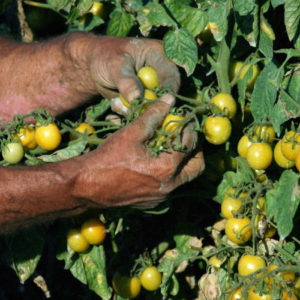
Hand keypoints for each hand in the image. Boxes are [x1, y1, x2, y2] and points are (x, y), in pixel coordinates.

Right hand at [72, 94, 204, 208]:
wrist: (86, 186)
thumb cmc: (108, 157)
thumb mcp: (132, 132)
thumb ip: (154, 115)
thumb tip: (170, 99)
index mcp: (167, 168)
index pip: (190, 144)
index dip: (189, 128)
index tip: (184, 118)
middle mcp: (169, 186)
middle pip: (197, 167)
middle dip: (195, 149)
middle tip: (185, 135)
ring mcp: (161, 197)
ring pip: (185, 178)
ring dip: (183, 161)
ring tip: (171, 146)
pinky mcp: (153, 202)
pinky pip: (170, 186)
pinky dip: (171, 172)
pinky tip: (157, 161)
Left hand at [81, 35, 179, 109]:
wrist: (94, 65)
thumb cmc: (105, 57)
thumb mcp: (115, 65)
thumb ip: (126, 81)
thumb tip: (137, 98)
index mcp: (159, 55)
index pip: (172, 77)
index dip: (166, 93)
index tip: (153, 105)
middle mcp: (161, 72)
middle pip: (166, 96)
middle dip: (147, 105)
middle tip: (130, 108)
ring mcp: (153, 87)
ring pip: (153, 106)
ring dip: (135, 109)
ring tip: (116, 102)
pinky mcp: (145, 98)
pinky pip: (142, 111)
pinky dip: (129, 111)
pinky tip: (116, 103)